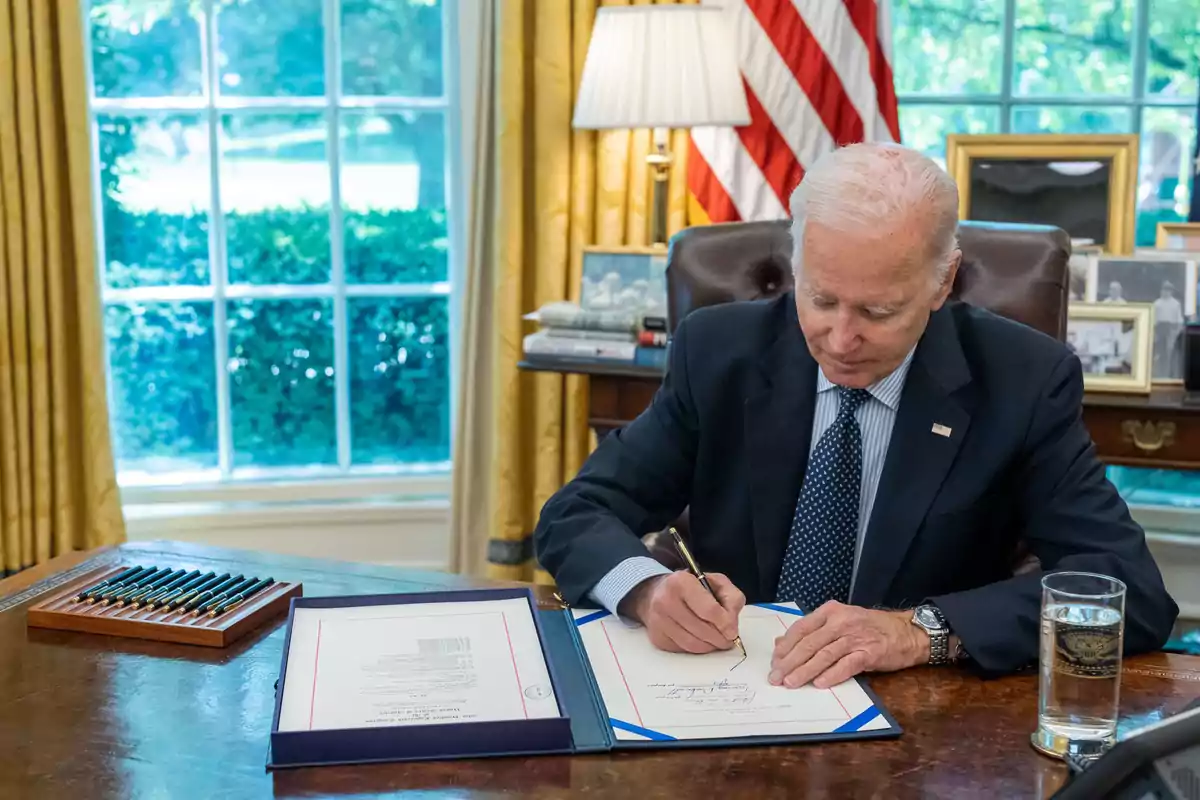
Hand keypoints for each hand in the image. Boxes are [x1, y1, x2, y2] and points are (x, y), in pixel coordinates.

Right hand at [623, 571, 745, 653]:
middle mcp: (665, 601)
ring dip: (709, 646)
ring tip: (717, 641)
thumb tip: (731, 626)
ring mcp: (658, 621)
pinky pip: (683, 649)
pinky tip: (701, 640)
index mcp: (681, 582)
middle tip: (728, 640)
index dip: (725, 624)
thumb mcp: (716, 582)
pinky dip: (697, 648)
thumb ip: (731, 598)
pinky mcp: (657, 637)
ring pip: (692, 644)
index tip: (733, 632)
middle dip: (720, 639)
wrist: (657, 593)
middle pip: (701, 630)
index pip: (709, 610)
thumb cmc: (691, 587)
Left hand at [769, 601, 929, 688]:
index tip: (774, 661)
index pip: (801, 628)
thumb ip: (811, 631)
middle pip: (809, 643)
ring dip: (805, 671)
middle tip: (776, 677)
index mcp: (830, 611)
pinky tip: (819, 683)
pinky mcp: (869, 653)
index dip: (786, 646)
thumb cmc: (869, 627)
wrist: (906, 632)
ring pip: (824, 655)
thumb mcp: (839, 621)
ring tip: (791, 683)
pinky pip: (846, 665)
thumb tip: (780, 643)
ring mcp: (855, 637)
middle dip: (790, 662)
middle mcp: (841, 622)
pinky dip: (831, 675)